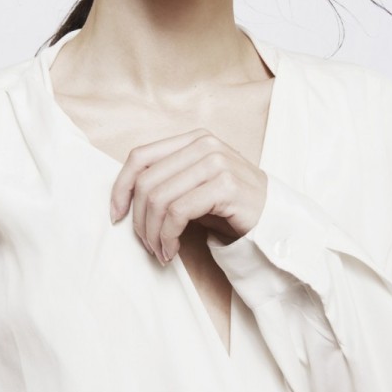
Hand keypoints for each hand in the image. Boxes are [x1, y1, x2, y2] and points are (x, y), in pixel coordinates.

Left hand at [110, 129, 266, 263]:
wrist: (275, 219)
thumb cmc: (231, 206)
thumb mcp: (195, 186)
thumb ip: (167, 181)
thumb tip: (125, 200)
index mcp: (192, 139)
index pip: (140, 156)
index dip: (121, 186)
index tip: (116, 215)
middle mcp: (203, 144)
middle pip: (147, 182)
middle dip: (139, 220)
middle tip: (147, 245)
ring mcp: (215, 162)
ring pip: (159, 198)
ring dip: (153, 233)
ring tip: (160, 251)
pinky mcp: (225, 185)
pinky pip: (178, 212)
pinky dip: (168, 236)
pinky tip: (172, 250)